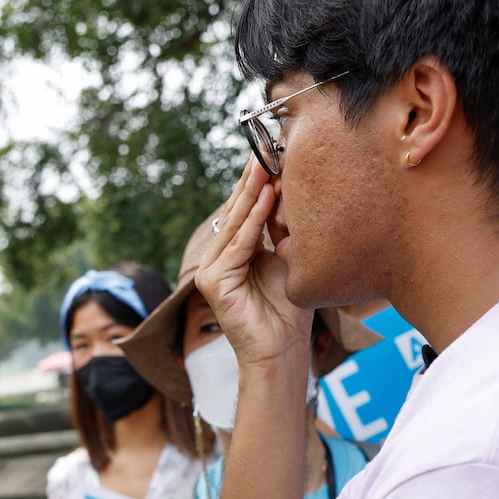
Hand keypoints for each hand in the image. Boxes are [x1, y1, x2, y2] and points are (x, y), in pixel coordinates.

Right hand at [194, 160, 314, 369]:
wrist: (282, 350)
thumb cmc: (289, 310)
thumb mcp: (288, 257)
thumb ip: (281, 228)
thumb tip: (285, 186)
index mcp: (233, 252)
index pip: (245, 211)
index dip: (257, 182)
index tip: (273, 152)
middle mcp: (217, 258)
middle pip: (237, 212)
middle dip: (253, 180)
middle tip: (267, 148)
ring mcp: (210, 271)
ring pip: (237, 224)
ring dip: (254, 193)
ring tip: (268, 165)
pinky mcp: (212, 283)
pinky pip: (238, 245)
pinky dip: (253, 221)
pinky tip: (267, 196)